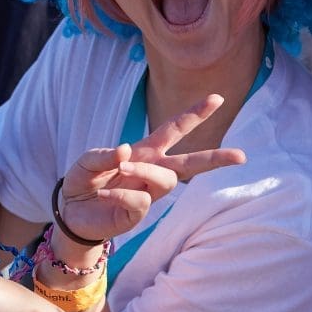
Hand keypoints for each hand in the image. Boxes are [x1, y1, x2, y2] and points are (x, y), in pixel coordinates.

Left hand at [58, 95, 246, 241]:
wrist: (70, 211)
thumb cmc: (83, 180)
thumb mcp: (87, 160)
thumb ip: (104, 154)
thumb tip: (126, 149)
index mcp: (145, 150)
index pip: (174, 129)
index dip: (194, 114)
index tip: (217, 98)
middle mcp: (151, 170)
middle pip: (190, 163)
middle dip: (216, 158)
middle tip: (241, 156)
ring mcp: (147, 193)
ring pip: (166, 179)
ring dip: (145, 170)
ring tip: (122, 168)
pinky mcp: (138, 213)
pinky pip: (140, 200)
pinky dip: (121, 194)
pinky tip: (105, 193)